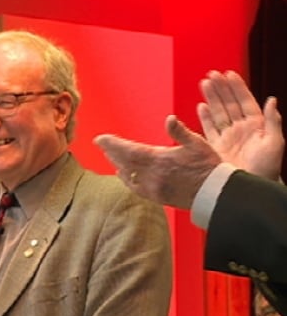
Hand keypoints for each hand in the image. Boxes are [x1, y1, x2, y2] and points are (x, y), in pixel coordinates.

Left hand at [94, 114, 220, 208]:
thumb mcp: (197, 144)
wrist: (215, 194)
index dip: (112, 144)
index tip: (99, 138)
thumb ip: (180, 131)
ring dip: (117, 164)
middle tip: (102, 144)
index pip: (128, 150)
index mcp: (160, 160)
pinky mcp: (157, 197)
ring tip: (110, 156)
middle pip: (124, 162)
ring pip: (127, 175)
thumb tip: (169, 118)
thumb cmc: (208, 166)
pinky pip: (135, 188)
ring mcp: (153, 188)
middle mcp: (152, 175)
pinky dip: (126, 179)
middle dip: (111, 152)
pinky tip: (122, 174)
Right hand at [198, 70, 283, 180]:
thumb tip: (271, 100)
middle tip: (212, 74)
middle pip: (229, 103)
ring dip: (211, 98)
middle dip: (221, 88)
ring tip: (204, 83)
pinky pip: (209, 129)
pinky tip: (201, 106)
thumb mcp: (275, 143)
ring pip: (218, 112)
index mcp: (255, 125)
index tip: (229, 74)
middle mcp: (240, 129)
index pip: (245, 101)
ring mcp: (227, 137)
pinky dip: (205, 117)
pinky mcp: (215, 148)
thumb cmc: (267, 168)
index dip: (237, 87)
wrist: (250, 187)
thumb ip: (272, 121)